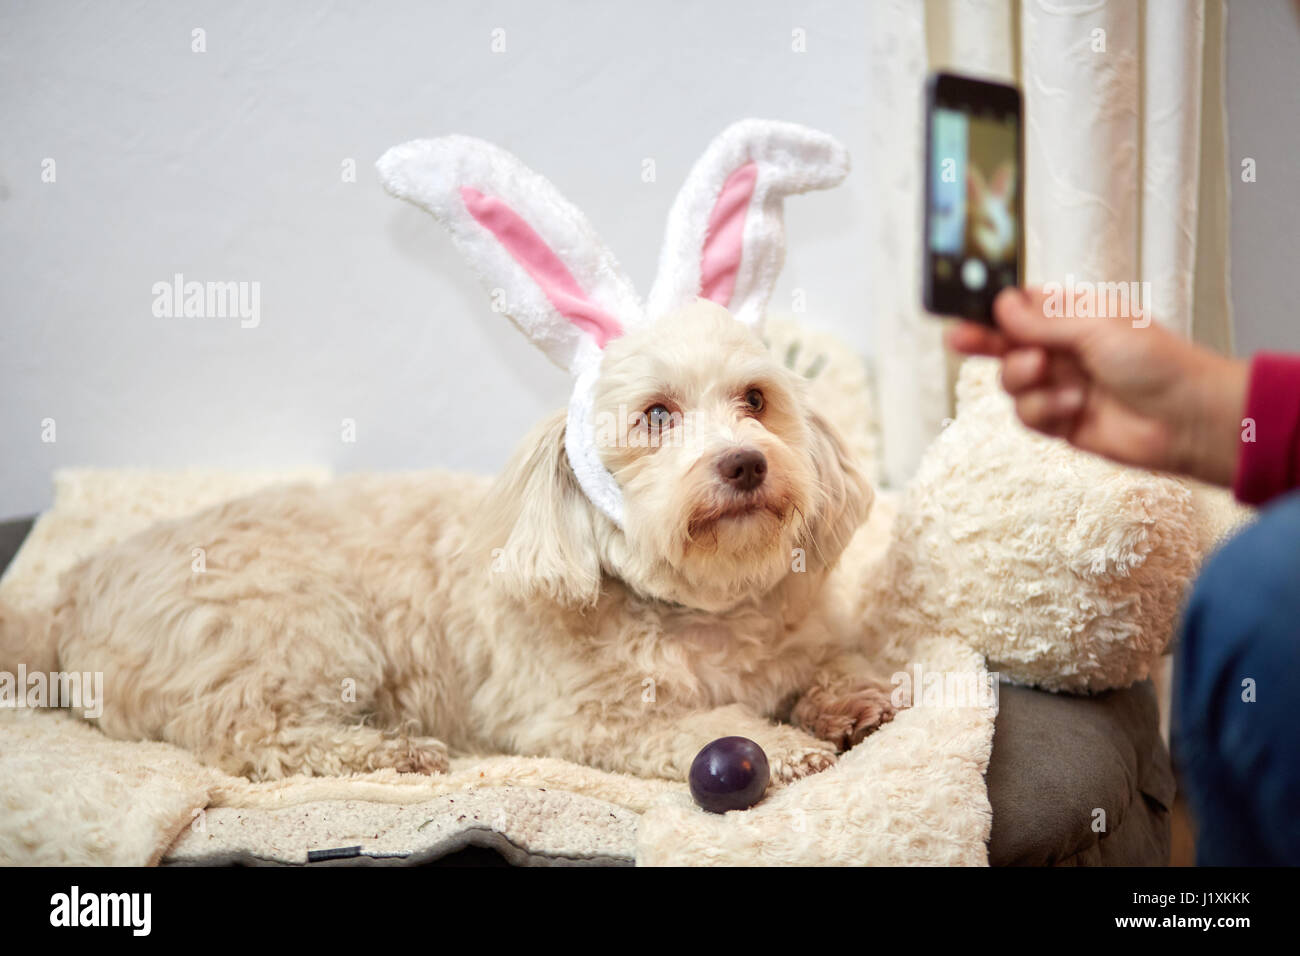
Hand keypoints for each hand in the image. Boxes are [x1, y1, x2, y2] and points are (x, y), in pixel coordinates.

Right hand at [944, 287, 1249, 486]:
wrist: (1187, 420)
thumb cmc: (1157, 362)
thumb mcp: (1096, 328)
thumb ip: (1043, 322)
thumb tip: (1001, 306)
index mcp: (1072, 315)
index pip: (1019, 307)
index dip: (991, 309)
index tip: (963, 309)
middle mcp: (1061, 348)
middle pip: (1004, 342)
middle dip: (983, 341)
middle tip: (959, 339)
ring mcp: (1058, 385)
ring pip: (1010, 381)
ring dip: (1025, 379)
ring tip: (1051, 376)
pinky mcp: (1059, 421)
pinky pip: (1027, 414)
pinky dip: (1046, 410)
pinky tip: (1074, 407)